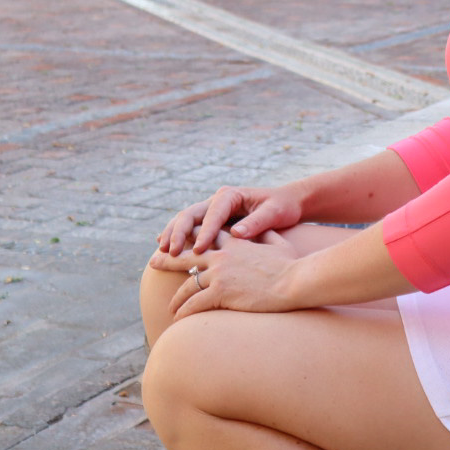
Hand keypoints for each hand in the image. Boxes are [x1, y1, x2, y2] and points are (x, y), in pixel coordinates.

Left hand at [150, 231, 301, 318]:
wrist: (293, 281)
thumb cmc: (291, 265)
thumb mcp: (279, 243)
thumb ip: (266, 235)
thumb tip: (264, 230)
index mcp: (235, 242)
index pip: (205, 237)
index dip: (190, 239)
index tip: (179, 242)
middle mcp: (222, 255)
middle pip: (186, 255)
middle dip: (167, 258)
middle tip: (153, 261)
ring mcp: (220, 273)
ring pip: (187, 285)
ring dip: (177, 298)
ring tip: (171, 307)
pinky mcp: (221, 292)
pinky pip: (194, 303)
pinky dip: (184, 312)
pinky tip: (179, 320)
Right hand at [155, 184, 303, 255]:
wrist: (287, 203)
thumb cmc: (283, 207)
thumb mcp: (274, 213)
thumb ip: (256, 222)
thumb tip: (236, 234)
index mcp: (231, 195)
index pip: (212, 213)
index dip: (204, 232)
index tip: (199, 251)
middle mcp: (218, 200)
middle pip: (190, 214)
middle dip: (179, 232)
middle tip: (171, 252)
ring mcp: (212, 210)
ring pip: (185, 221)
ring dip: (173, 235)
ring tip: (162, 253)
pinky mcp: (211, 221)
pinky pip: (190, 229)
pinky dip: (178, 238)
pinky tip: (166, 251)